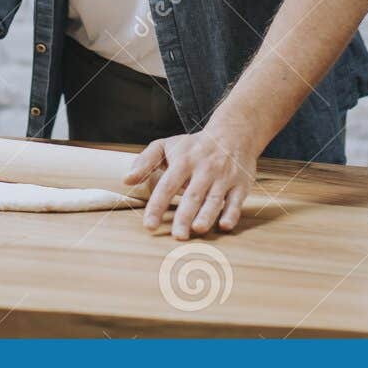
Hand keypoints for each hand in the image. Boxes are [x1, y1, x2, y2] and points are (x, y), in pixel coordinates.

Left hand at [123, 127, 257, 239]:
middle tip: (177, 235)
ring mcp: (224, 177)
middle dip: (185, 215)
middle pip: (193, 195)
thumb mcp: (166, 146)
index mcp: (184, 160)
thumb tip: (126, 180)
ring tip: (197, 229)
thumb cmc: (194, 145)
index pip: (167, 185)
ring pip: (214, 199)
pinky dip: (232, 213)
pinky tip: (225, 225)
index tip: (149, 226)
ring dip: (207, 215)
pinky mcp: (241, 185)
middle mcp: (204, 169)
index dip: (157, 206)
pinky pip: (236, 201)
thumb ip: (145, 161)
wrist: (234, 132)